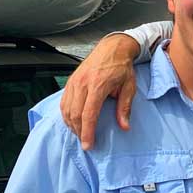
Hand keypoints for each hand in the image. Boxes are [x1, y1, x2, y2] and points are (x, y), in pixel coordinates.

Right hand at [60, 34, 140, 149]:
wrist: (112, 48)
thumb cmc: (121, 67)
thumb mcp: (129, 87)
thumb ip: (125, 107)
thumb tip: (124, 126)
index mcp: (98, 85)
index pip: (88, 114)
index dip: (87, 132)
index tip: (88, 145)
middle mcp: (82, 83)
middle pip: (74, 114)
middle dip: (79, 132)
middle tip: (86, 143)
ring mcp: (74, 82)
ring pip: (66, 109)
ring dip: (71, 125)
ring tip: (80, 134)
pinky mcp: (70, 81)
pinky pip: (64, 102)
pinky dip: (66, 115)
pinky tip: (73, 122)